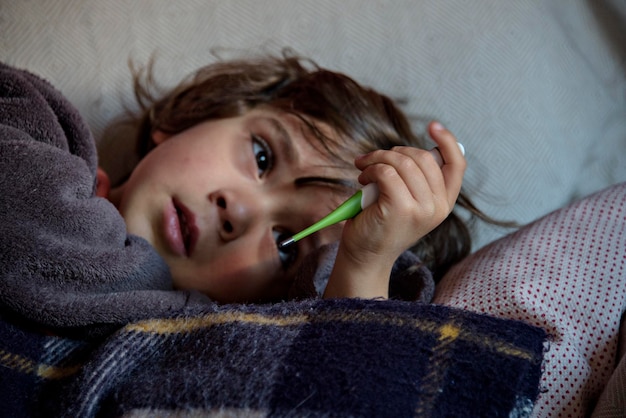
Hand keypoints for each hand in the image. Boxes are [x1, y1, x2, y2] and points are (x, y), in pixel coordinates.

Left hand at [323, 121, 465, 298]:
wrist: (365, 256)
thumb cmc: (381, 224)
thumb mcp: (406, 200)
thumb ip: (415, 179)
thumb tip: (409, 152)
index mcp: (444, 202)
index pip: (457, 164)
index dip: (448, 140)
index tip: (432, 125)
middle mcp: (438, 207)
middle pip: (423, 157)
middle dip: (393, 152)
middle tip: (372, 160)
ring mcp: (422, 209)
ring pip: (402, 162)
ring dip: (377, 159)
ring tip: (364, 169)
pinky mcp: (401, 209)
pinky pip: (386, 173)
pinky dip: (370, 169)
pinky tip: (362, 179)